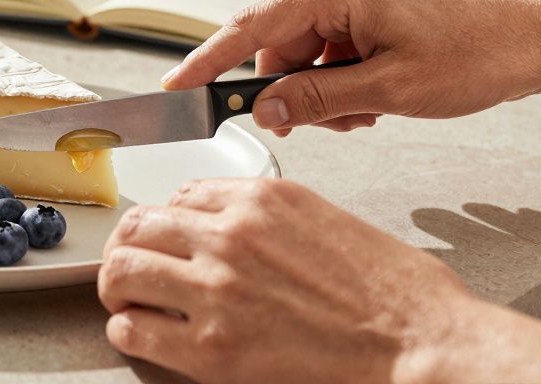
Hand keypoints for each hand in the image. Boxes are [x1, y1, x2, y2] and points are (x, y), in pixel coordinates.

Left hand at [99, 177, 540, 383]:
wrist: (422, 343)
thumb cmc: (394, 292)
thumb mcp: (327, 219)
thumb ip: (268, 217)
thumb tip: (225, 224)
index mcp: (260, 199)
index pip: (181, 194)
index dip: (170, 220)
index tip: (168, 238)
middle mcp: (230, 235)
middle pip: (138, 225)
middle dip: (128, 247)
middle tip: (130, 266)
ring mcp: (216, 290)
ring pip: (122, 270)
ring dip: (118, 286)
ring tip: (127, 301)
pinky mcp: (214, 347)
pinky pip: (135, 331)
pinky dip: (129, 331)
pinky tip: (143, 335)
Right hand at [161, 0, 540, 134]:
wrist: (533, 43)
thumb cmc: (476, 56)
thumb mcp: (387, 90)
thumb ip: (316, 99)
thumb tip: (264, 109)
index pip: (252, 26)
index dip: (210, 60)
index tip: (178, 85)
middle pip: (279, 43)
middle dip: (289, 89)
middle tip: (313, 124)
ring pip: (305, 50)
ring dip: (322, 89)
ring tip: (364, 112)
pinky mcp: (371, 4)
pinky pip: (331, 46)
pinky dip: (341, 78)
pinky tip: (372, 99)